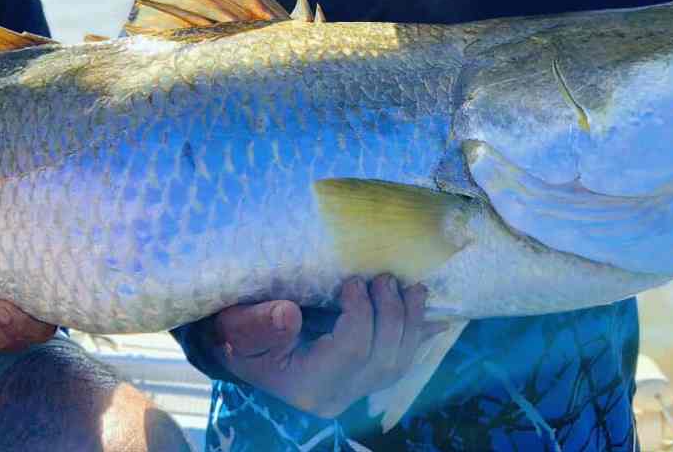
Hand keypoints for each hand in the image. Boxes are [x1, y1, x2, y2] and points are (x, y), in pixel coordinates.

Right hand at [210, 274, 434, 418]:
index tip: (353, 280)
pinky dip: (418, 338)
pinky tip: (436, 321)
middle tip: (386, 278)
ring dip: (411, 324)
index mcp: (307, 383)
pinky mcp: (362, 381)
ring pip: (397, 364)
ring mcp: (353, 391)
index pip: (351, 350)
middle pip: (383, 359)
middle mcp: (336, 394)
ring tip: (414, 289)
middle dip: (392, 314)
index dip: (361, 312)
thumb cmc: (238, 338)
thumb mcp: (236, 330)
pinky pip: (399, 364)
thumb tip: (289, 313)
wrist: (241, 355)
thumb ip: (258, 325)